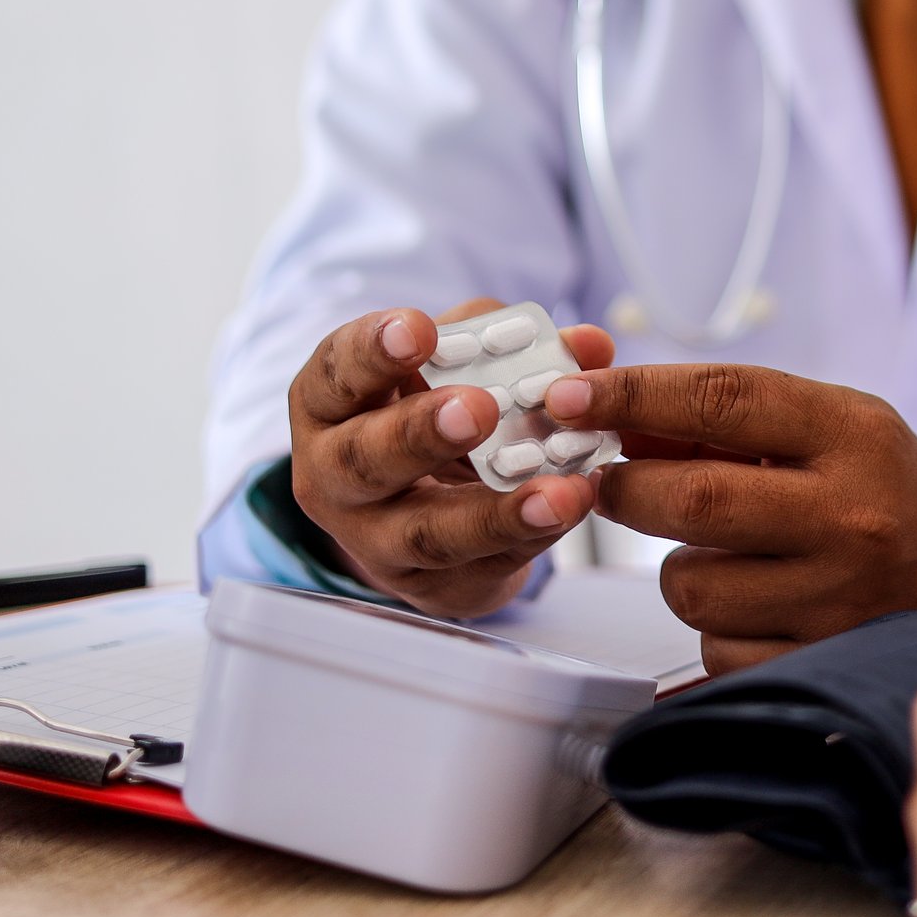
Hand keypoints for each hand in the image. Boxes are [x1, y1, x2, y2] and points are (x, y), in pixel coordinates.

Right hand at [285, 300, 612, 619]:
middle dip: (421, 433)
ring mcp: (377, 540)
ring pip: (427, 533)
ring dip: (495, 514)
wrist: (432, 514)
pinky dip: (530, 537)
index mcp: (330, 405)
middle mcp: (336, 476)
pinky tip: (569, 510)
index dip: (373, 350)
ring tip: (554, 491)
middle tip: (478, 409)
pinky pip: (482, 567)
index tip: (420, 330)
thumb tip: (586, 344)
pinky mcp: (429, 587)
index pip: (336, 372)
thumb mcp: (457, 369)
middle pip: (365, 459)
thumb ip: (513, 344)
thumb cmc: (435, 417)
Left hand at [543, 362, 916, 671]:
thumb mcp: (823, 423)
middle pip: (693, 499)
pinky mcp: (822, 663)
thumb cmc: (879, 482)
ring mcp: (840, 598)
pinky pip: (714, 650)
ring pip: (690, 584)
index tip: (566, 396)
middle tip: (610, 483)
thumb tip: (608, 422)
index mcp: (853, 432)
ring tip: (722, 551)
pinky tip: (756, 602)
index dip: (633, 394)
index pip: (724, 399)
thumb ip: (723, 420)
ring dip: (679, 566)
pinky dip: (714, 627)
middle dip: (626, 490)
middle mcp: (852, 514)